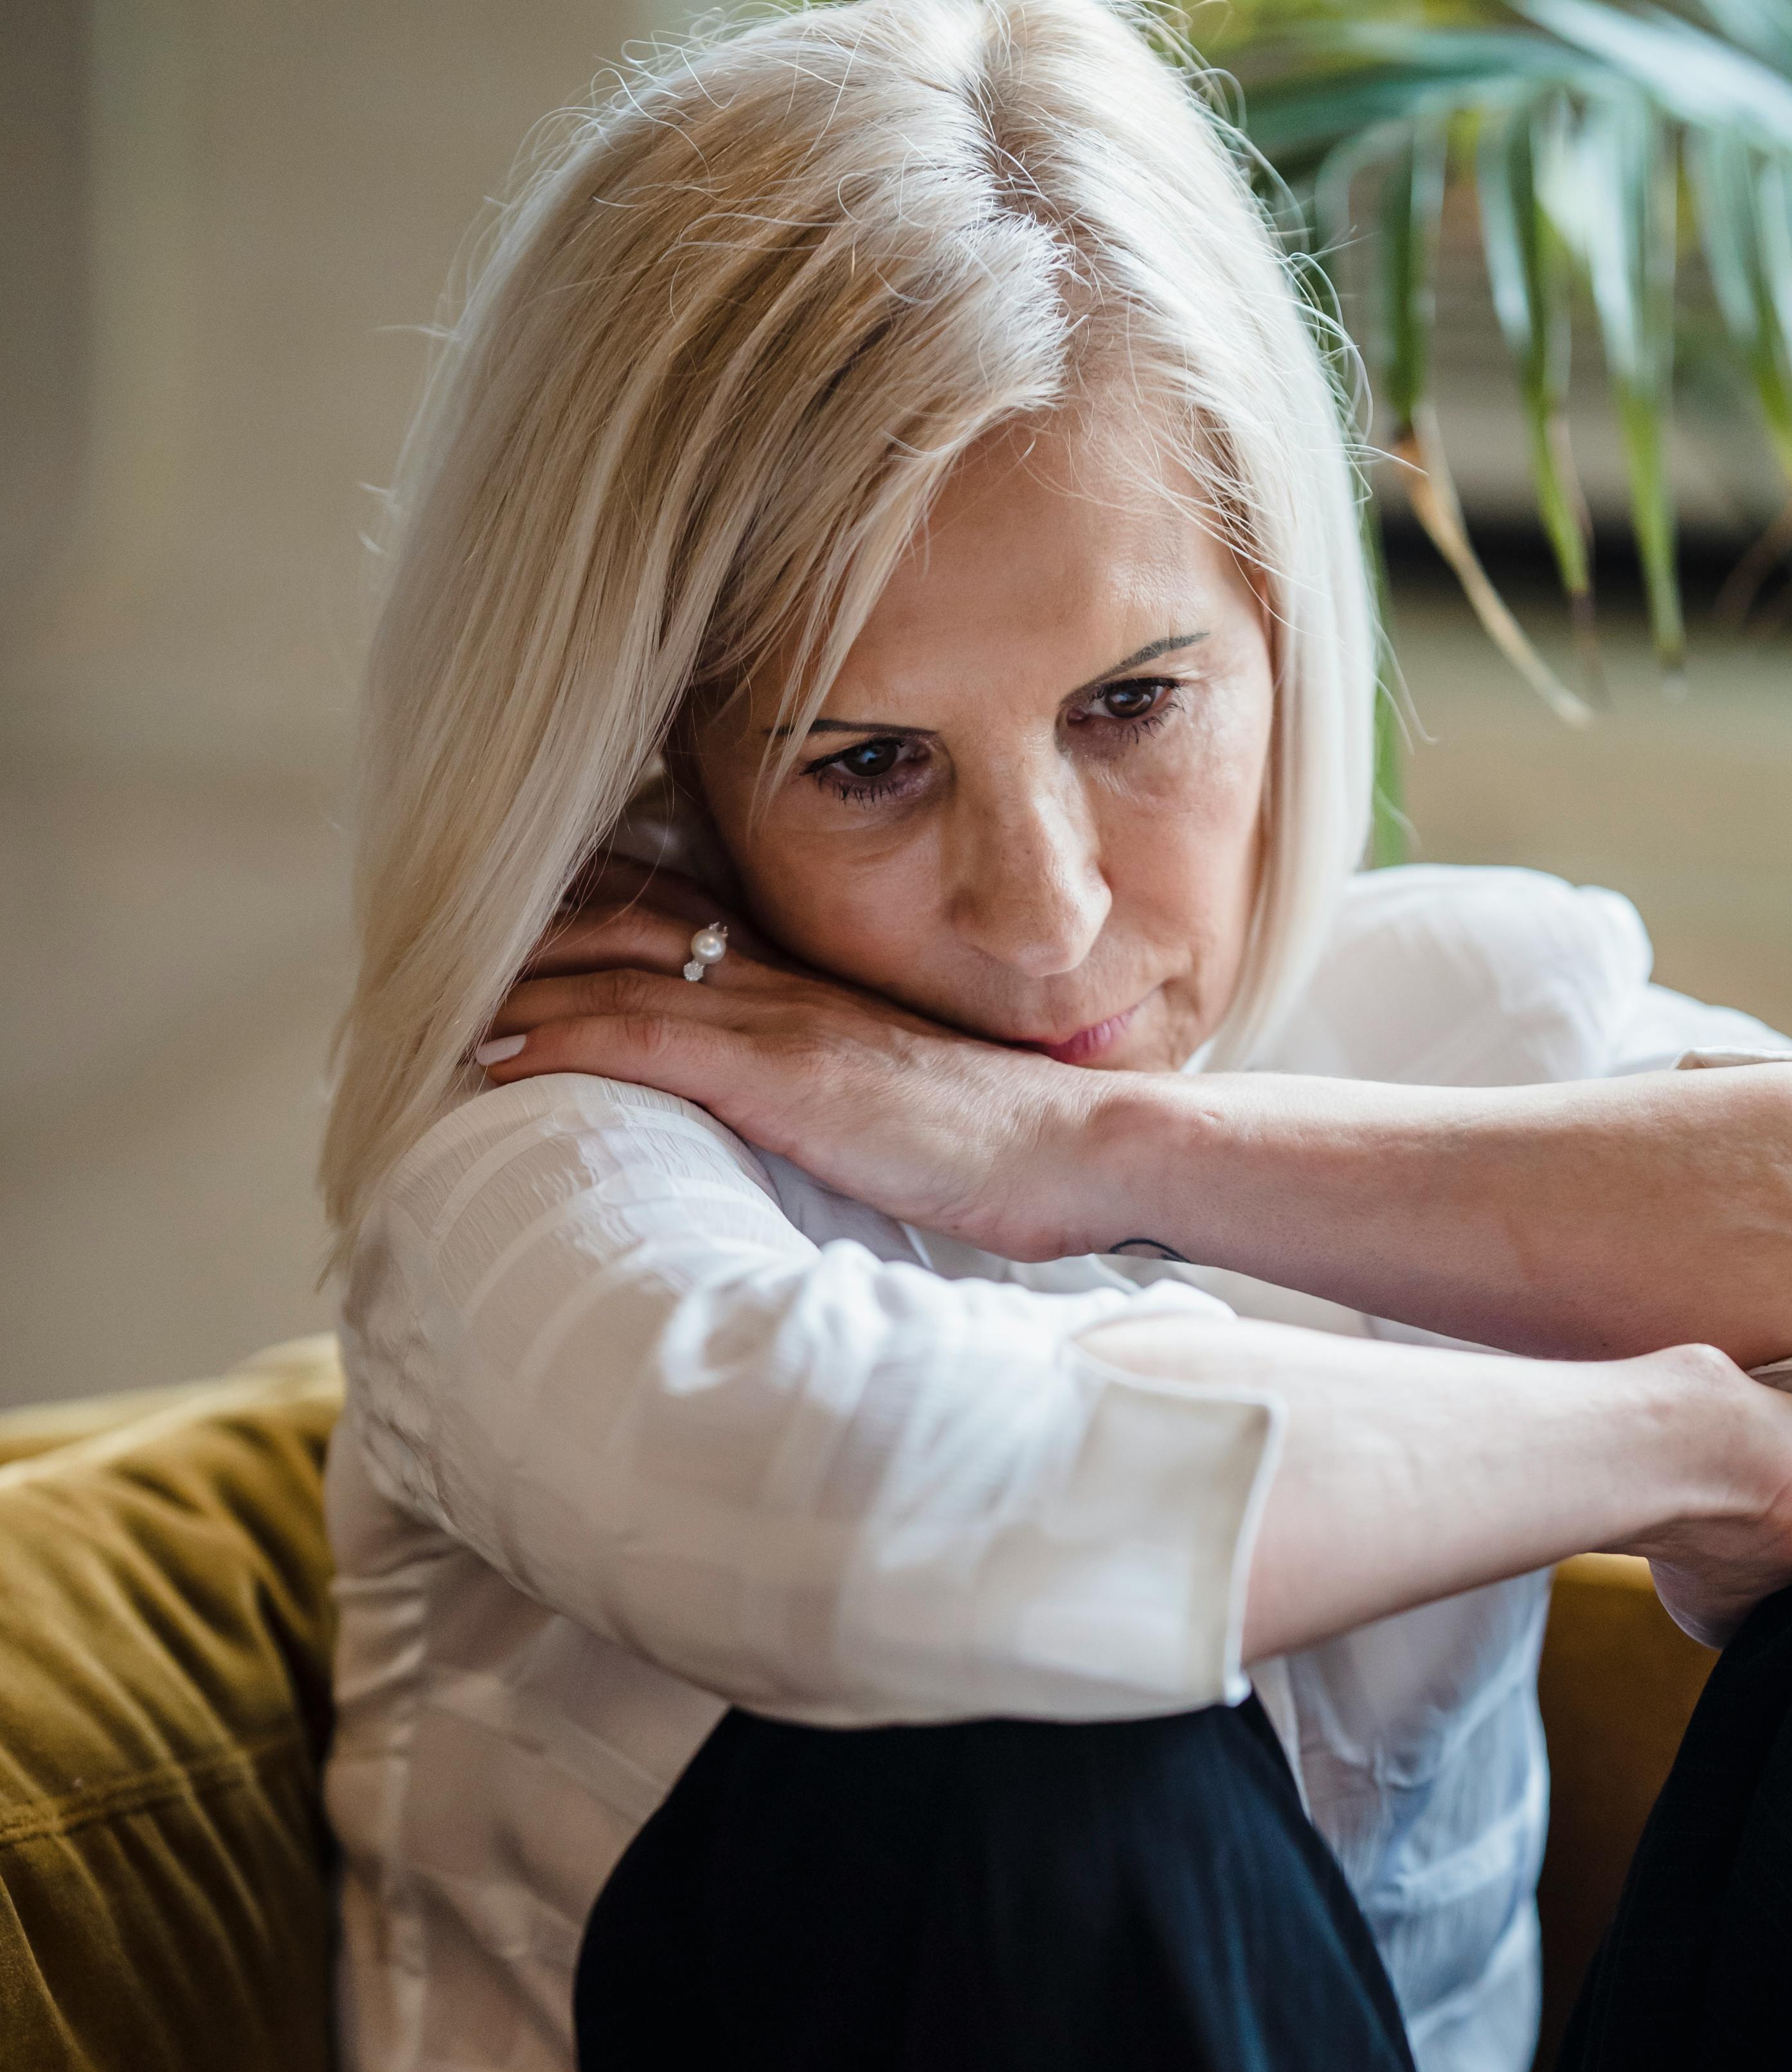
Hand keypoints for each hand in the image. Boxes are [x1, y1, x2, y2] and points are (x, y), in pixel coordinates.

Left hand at [474, 861, 1101, 1253]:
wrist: (1083, 1150)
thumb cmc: (1012, 1150)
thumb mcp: (912, 1108)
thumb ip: (848, 1098)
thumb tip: (812, 1129)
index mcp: (817, 991)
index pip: (684, 923)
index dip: (590, 921)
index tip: (518, 939)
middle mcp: (787, 987)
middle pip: (625, 927)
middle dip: (525, 941)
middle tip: (436, 964)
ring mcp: (781, 1025)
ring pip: (613, 972)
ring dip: (513, 989)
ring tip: (427, 1011)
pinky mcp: (780, 1075)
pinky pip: (643, 1037)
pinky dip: (557, 1038)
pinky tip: (490, 1056)